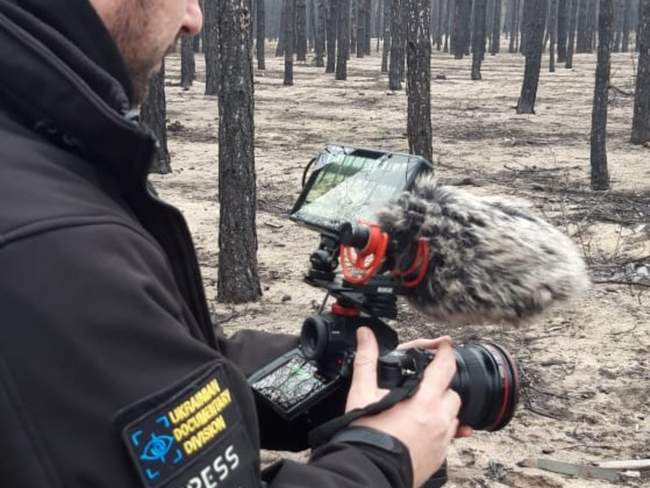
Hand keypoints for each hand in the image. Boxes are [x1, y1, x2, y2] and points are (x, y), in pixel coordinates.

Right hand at [345, 328, 471, 487]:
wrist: (368, 472)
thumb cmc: (366, 436)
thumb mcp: (362, 393)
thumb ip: (366, 360)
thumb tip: (365, 335)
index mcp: (424, 401)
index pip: (444, 367)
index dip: (445, 350)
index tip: (445, 343)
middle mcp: (439, 420)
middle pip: (451, 392)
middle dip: (441, 384)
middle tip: (423, 383)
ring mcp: (442, 439)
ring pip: (453, 415)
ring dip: (442, 407)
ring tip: (422, 406)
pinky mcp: (440, 456)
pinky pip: (450, 436)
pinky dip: (442, 428)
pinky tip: (428, 427)